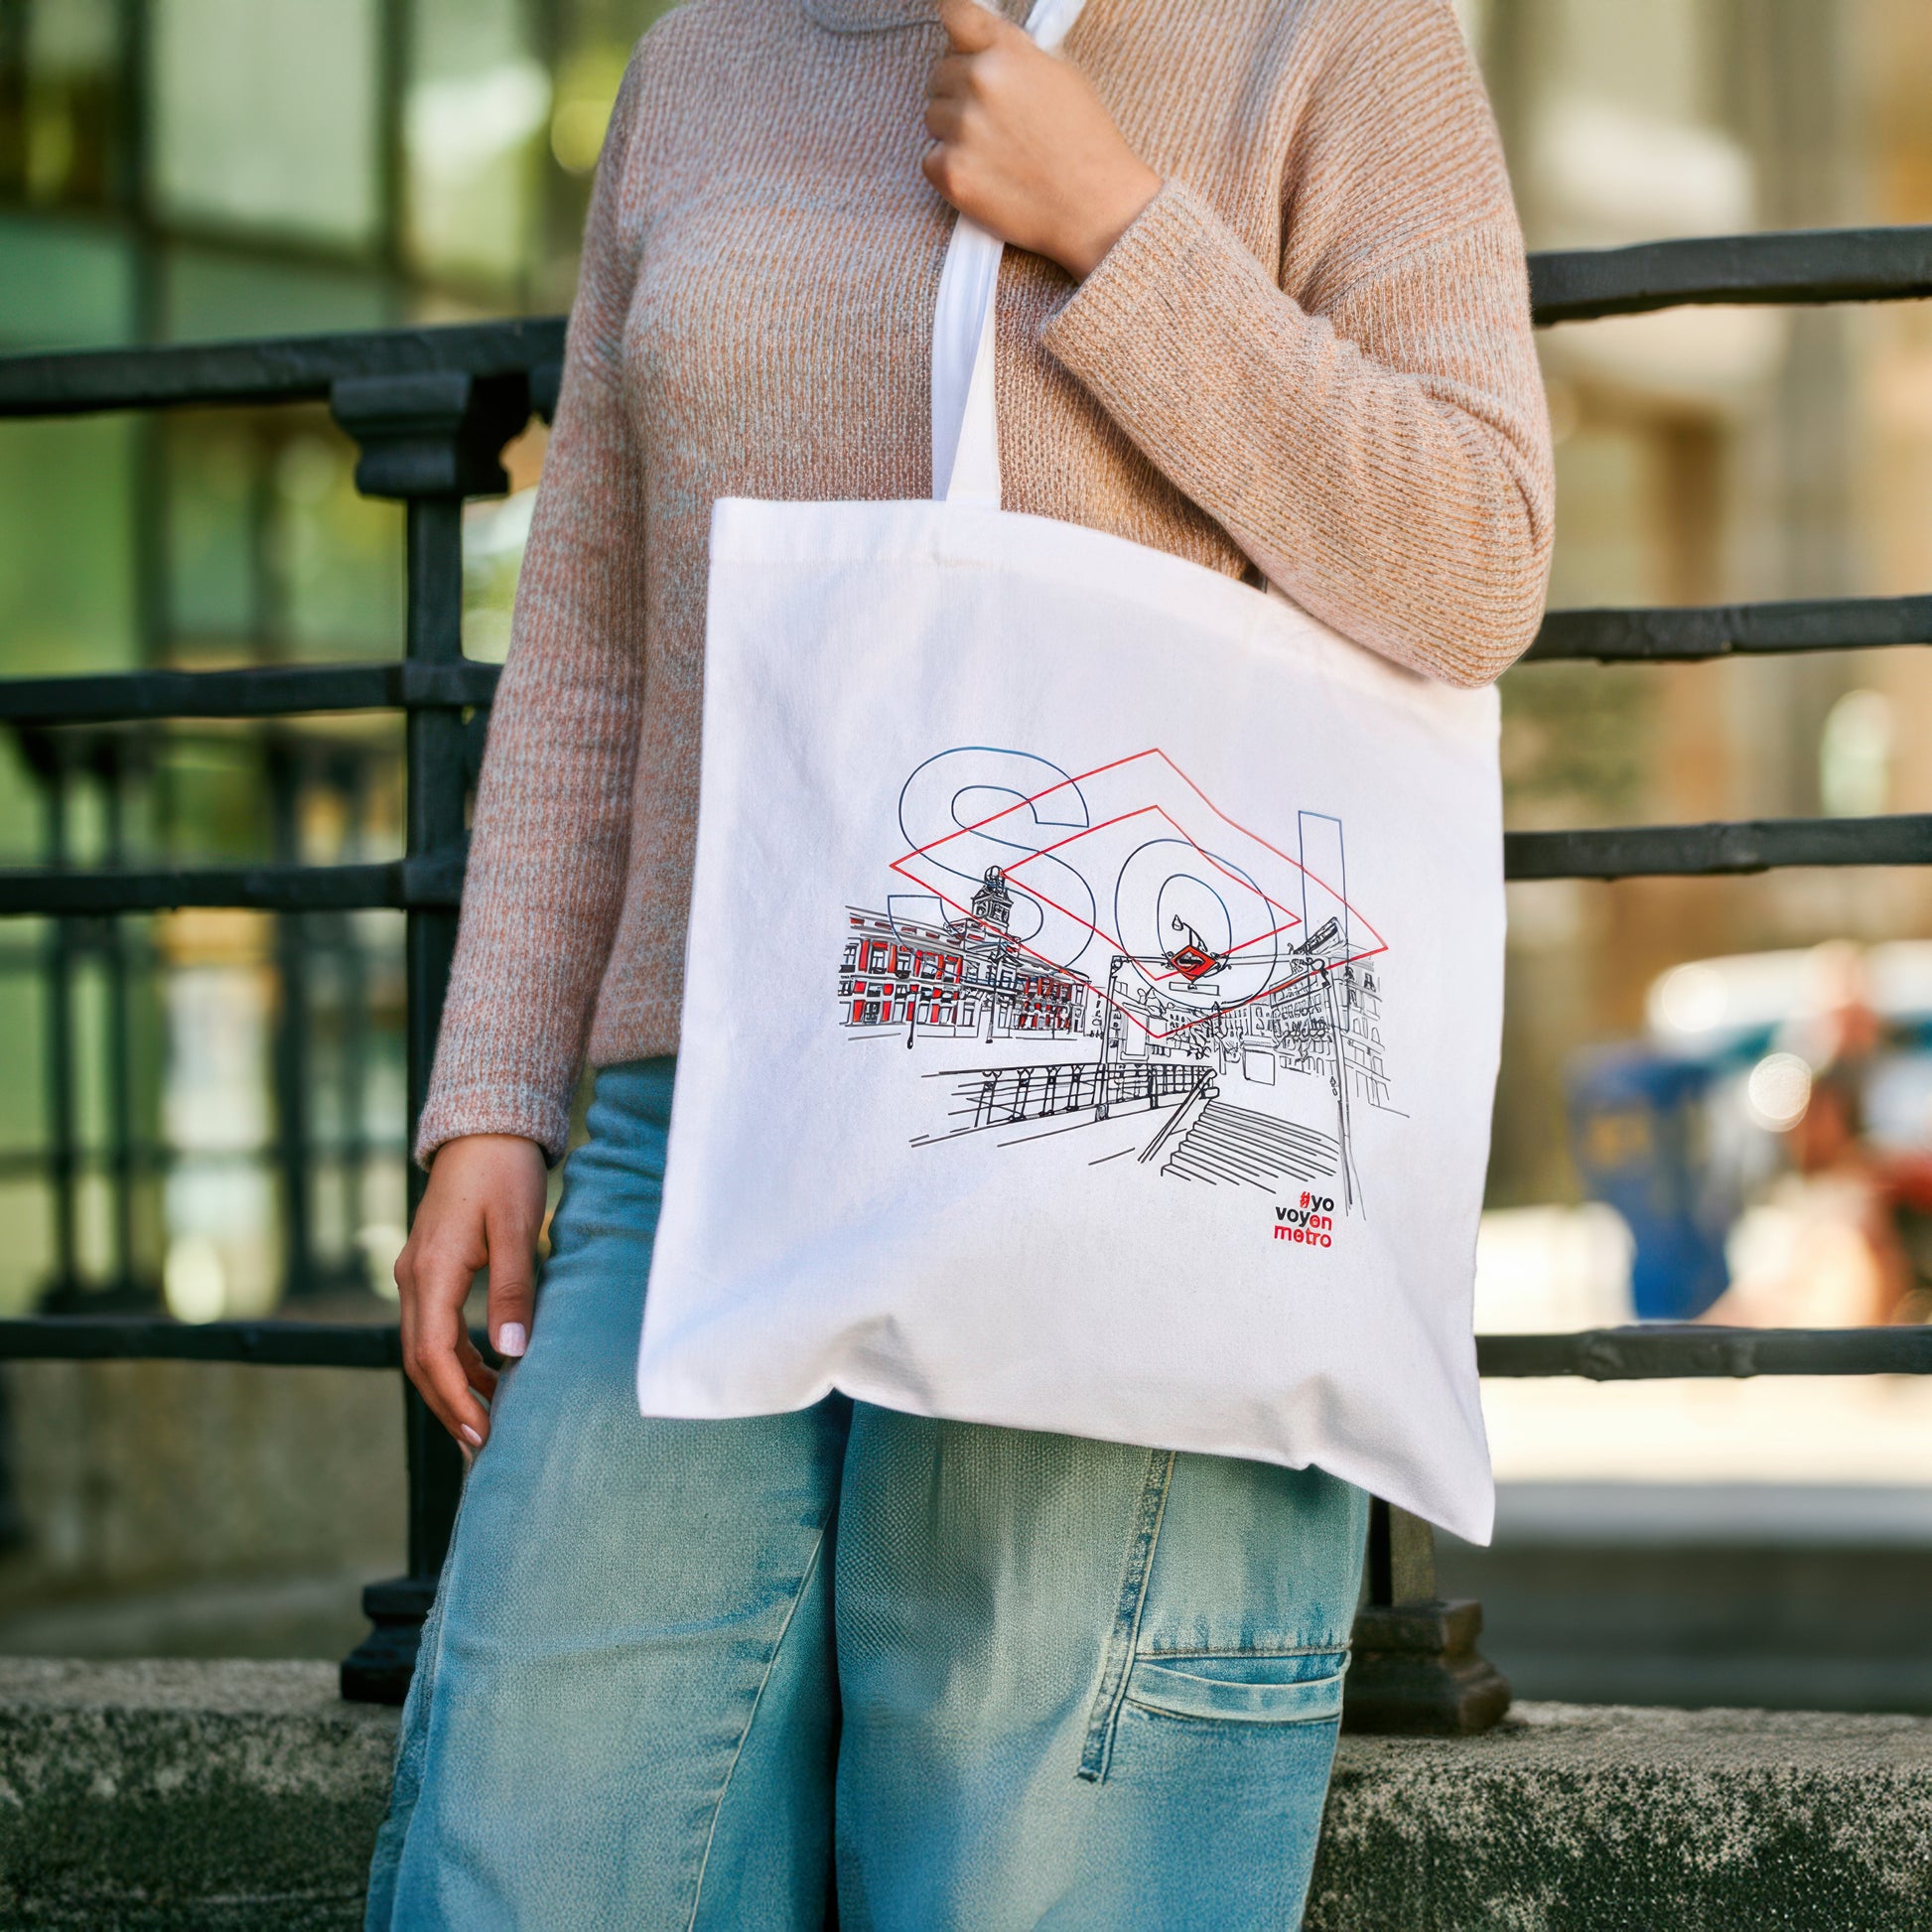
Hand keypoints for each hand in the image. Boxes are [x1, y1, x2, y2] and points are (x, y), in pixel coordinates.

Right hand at [394, 1133, 546, 1449]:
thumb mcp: (517, 1228)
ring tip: (490, 1420)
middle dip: (450, 1406)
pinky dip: (456, 1359)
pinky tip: (488, 1374)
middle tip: (485, 1445)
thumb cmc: (505, 1172)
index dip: (457, 1400)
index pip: (432, 1355)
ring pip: (425, 1348)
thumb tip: (512, 1352)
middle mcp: (413, 1278)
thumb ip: (512, 1290)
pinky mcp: (429, 1269)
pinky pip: (434, 1328)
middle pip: (421, 1361)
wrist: (486, 1128)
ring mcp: (416, 1273)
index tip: (484, 1433)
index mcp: (431, 1272)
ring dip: (454, 1387)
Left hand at [923, 0, 1159, 279]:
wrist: (1096, 208)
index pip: (956, 15)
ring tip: (994, 152)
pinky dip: (950, 167)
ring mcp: (962, 128)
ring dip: (953, 131)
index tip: (956, 46)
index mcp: (1007, 52)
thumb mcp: (1060, 75)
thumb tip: (983, 46)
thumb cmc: (1086, 145)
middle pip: (939, 74)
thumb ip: (1014, 54)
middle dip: (959, 92)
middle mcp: (980, 82)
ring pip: (932, 116)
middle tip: (992, 121)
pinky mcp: (951, 171)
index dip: (955, 35)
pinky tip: (985, 175)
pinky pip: (930, 158)